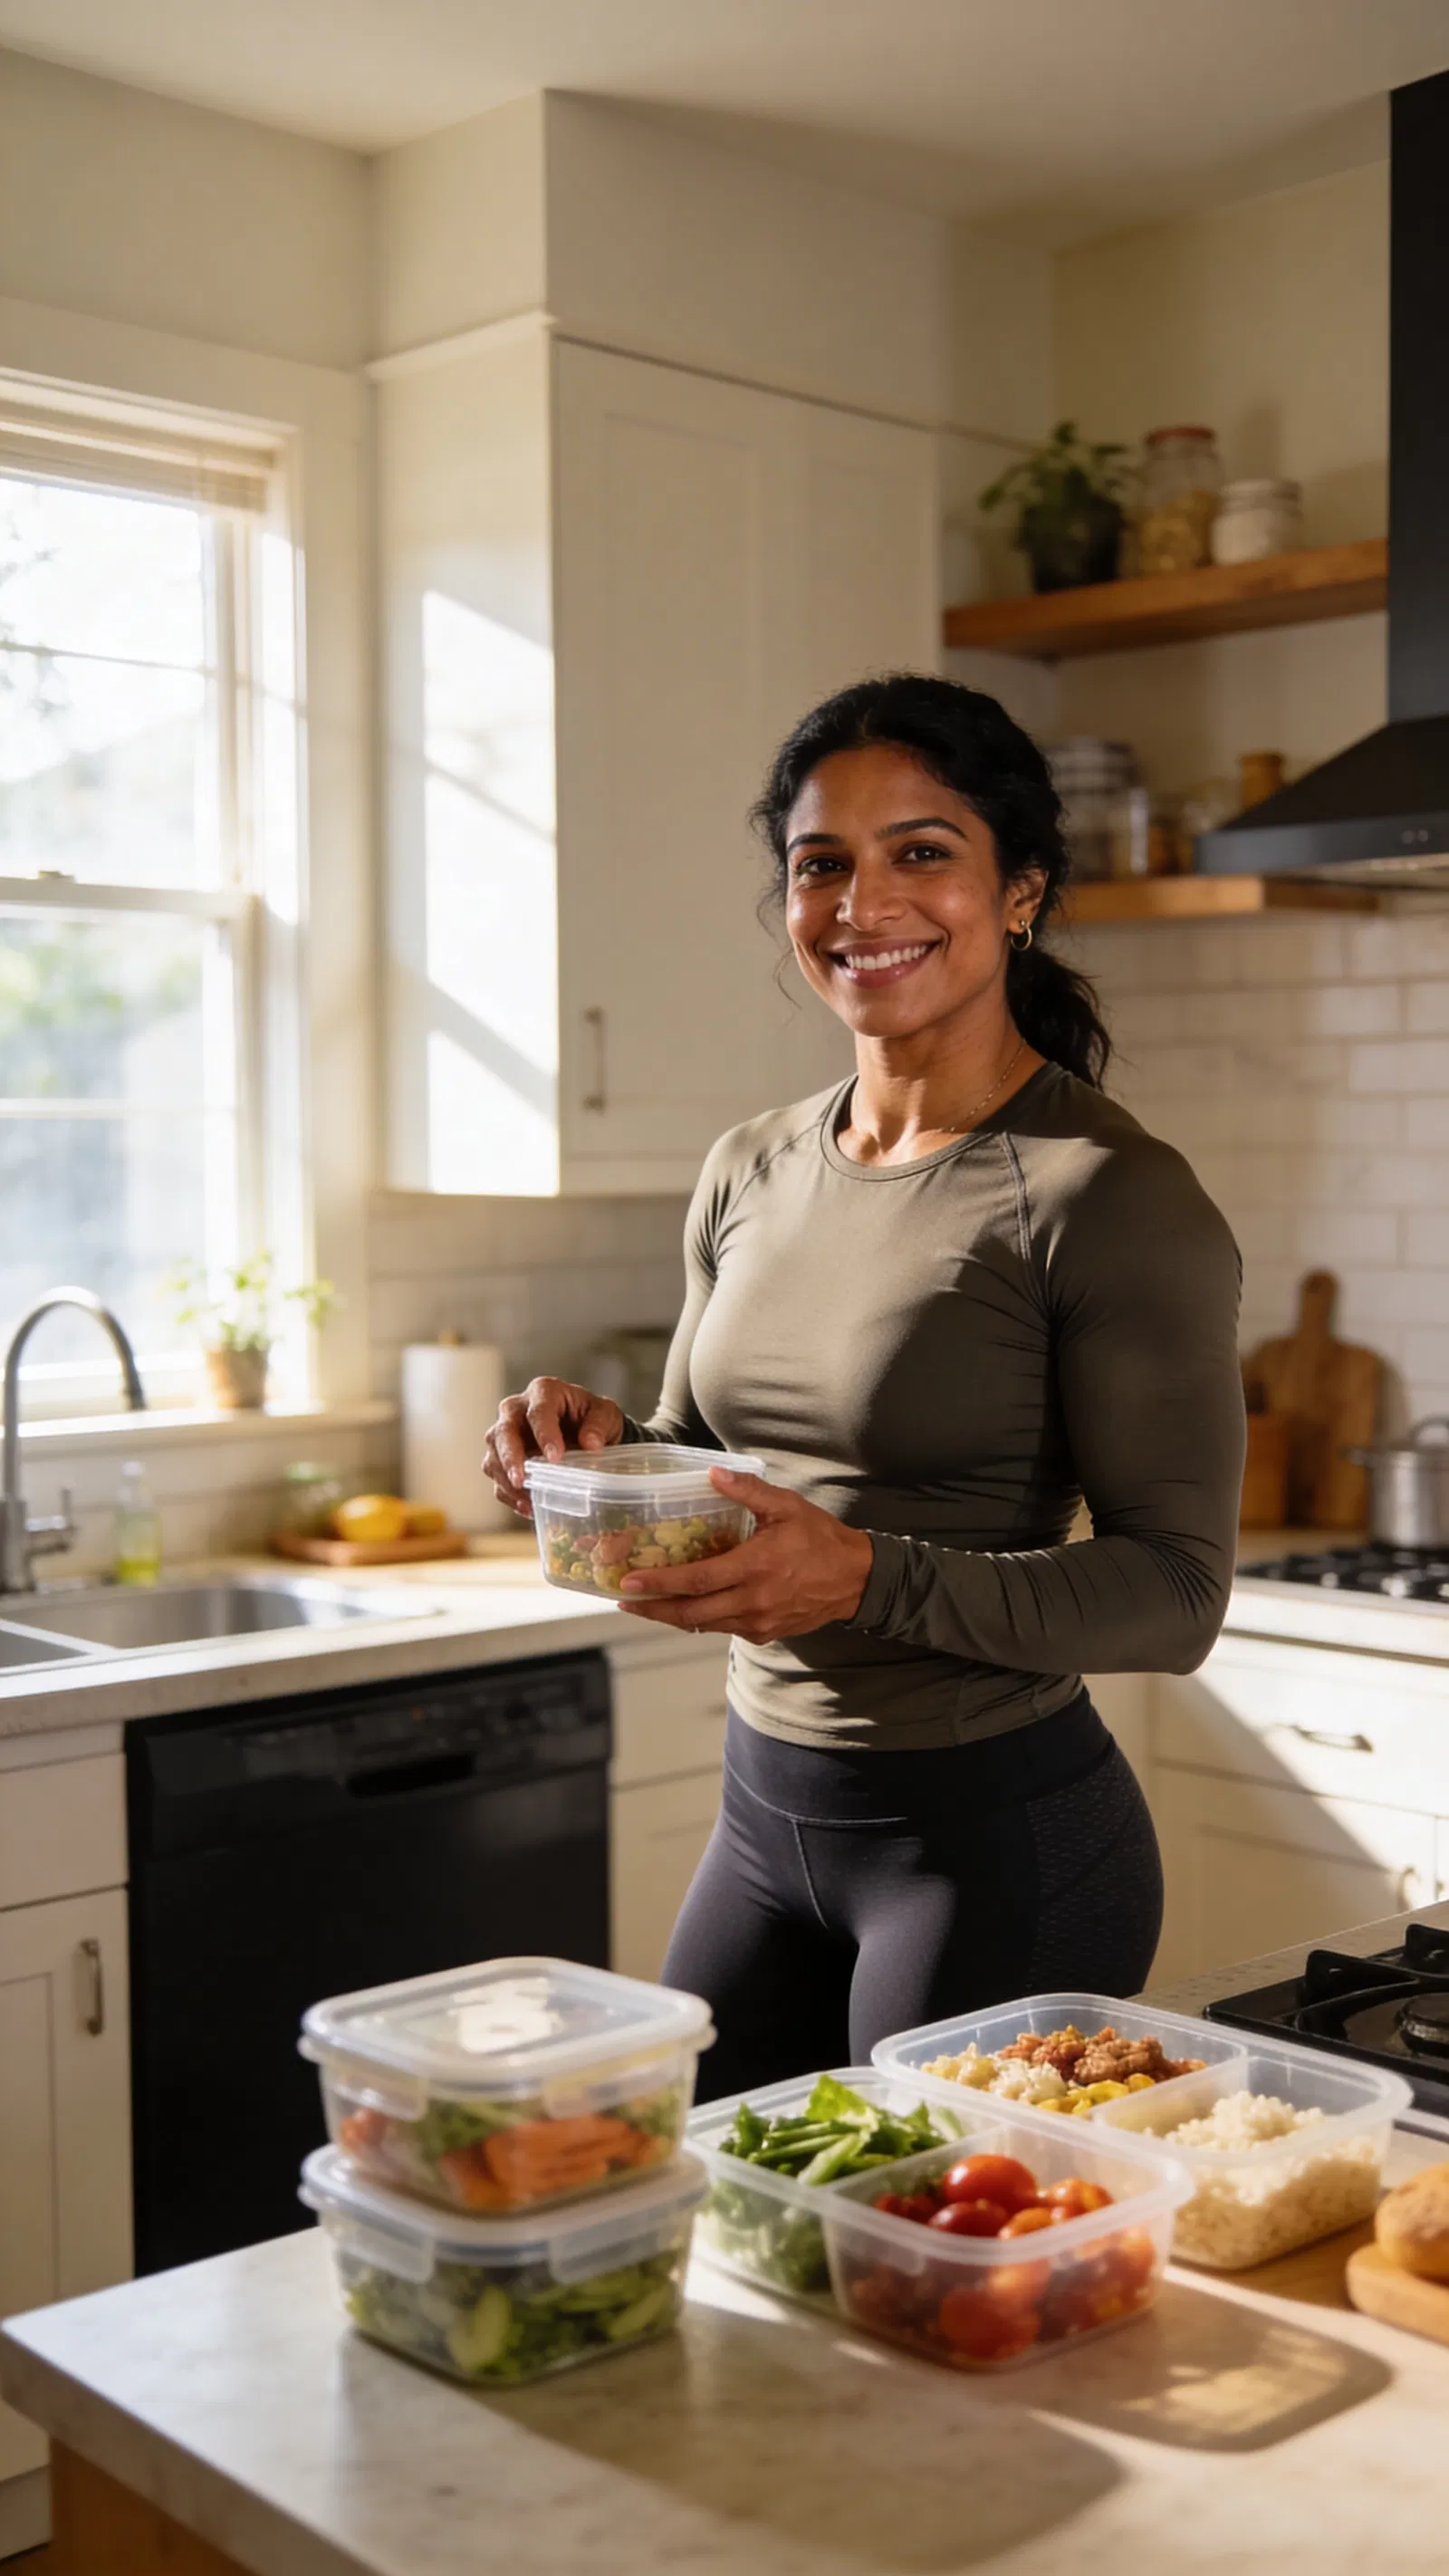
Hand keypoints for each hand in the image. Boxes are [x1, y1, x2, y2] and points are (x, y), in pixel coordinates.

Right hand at [484, 1377, 625, 1518]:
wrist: (585, 1431)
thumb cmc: (591, 1417)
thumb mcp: (605, 1414)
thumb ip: (599, 1425)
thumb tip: (591, 1443)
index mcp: (543, 1392)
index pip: (538, 1411)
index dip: (544, 1434)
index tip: (555, 1458)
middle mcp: (517, 1410)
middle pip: (503, 1431)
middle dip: (510, 1457)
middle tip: (522, 1480)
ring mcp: (505, 1434)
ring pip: (492, 1456)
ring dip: (506, 1480)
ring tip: (528, 1500)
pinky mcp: (501, 1458)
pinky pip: (497, 1478)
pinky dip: (509, 1495)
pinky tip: (528, 1506)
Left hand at [618, 1467, 873, 1640]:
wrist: (856, 1580)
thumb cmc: (820, 1539)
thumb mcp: (787, 1507)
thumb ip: (749, 1491)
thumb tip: (713, 1474)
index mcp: (756, 1567)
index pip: (698, 1580)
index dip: (660, 1583)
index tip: (629, 1582)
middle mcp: (753, 1600)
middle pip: (690, 1612)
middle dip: (652, 1607)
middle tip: (621, 1599)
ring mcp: (757, 1622)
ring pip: (703, 1624)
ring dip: (670, 1615)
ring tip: (642, 1605)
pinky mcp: (763, 1633)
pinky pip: (721, 1628)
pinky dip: (698, 1619)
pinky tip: (683, 1607)